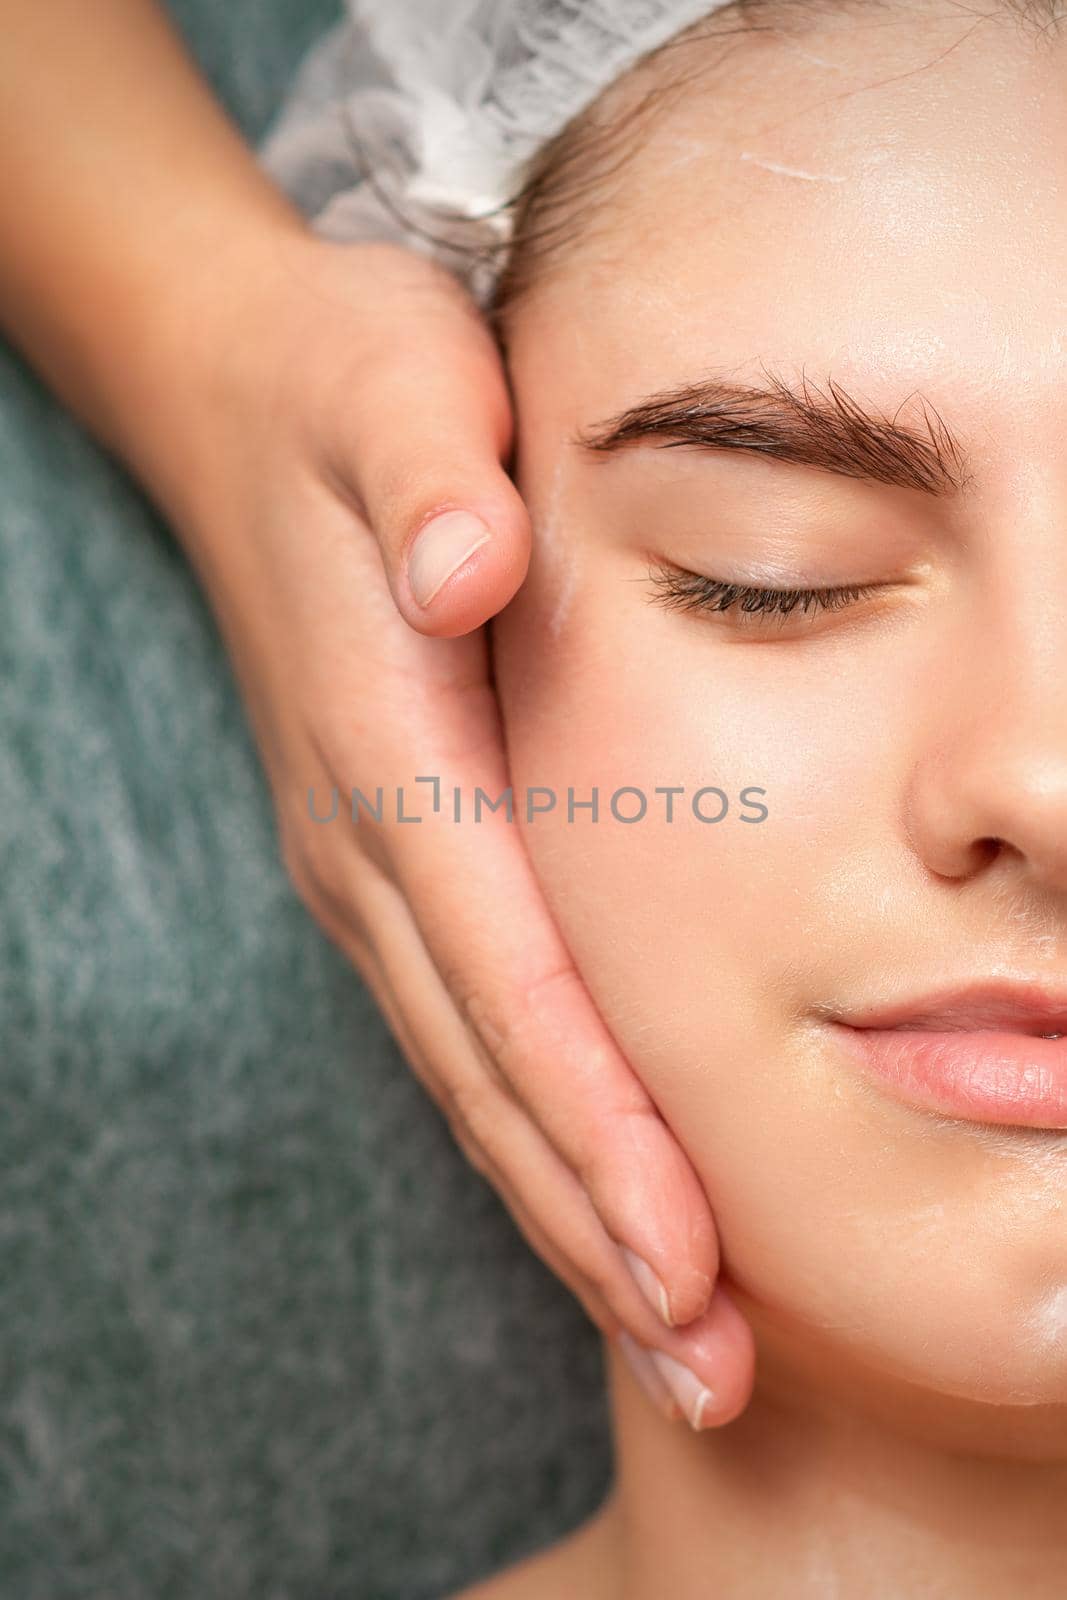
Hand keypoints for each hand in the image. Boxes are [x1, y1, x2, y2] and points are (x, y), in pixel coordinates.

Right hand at [162, 230, 755, 1426]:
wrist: (238, 389)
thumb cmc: (351, 386)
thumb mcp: (400, 385)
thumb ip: (432, 478)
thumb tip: (468, 573)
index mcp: (392, 755)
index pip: (511, 978)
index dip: (600, 1124)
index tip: (685, 1254)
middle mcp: (370, 843)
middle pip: (494, 1071)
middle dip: (597, 1223)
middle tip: (704, 1362)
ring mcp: (368, 861)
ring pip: (477, 1071)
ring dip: (570, 1204)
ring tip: (668, 1325)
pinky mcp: (386, 855)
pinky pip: (466, 1024)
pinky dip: (535, 1126)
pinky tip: (593, 1185)